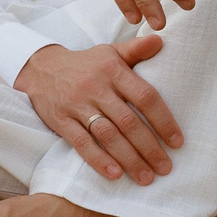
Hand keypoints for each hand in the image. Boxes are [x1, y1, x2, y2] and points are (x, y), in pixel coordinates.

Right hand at [15, 34, 179, 184]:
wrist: (39, 68)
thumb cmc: (84, 64)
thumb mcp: (108, 52)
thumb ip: (136, 50)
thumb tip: (161, 39)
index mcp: (112, 70)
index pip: (144, 96)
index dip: (163, 121)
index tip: (177, 142)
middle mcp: (95, 87)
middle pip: (128, 121)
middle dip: (149, 148)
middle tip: (165, 168)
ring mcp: (76, 105)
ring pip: (107, 135)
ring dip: (129, 158)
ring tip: (146, 177)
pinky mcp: (60, 120)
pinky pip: (81, 142)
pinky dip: (98, 159)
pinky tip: (114, 174)